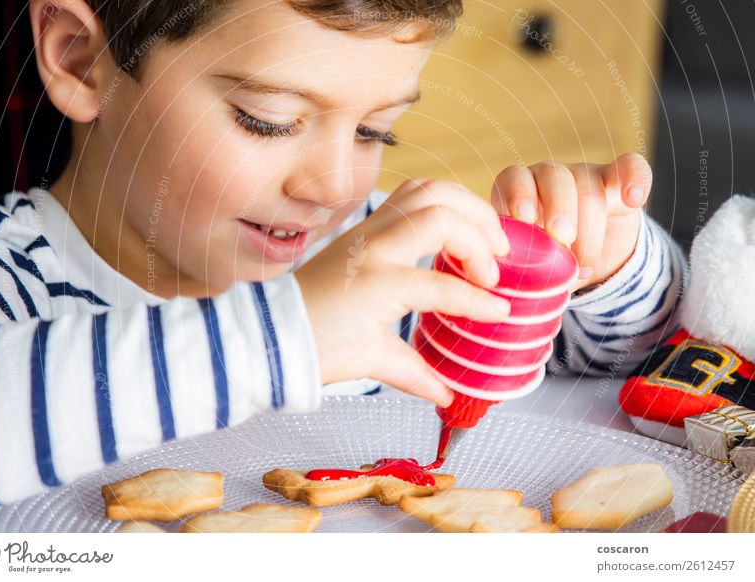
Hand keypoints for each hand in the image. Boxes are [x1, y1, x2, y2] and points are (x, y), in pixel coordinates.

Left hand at [295, 178, 511, 406]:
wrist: (275, 329)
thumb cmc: (316, 346)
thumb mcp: (370, 361)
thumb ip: (415, 373)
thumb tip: (446, 393)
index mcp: (377, 285)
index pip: (443, 285)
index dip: (479, 301)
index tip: (499, 312)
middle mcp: (374, 247)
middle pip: (441, 216)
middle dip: (481, 236)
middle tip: (499, 265)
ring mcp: (367, 230)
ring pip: (427, 191)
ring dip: (466, 207)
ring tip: (486, 236)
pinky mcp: (364, 225)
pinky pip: (409, 195)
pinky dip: (441, 201)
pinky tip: (455, 225)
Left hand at [491, 153, 651, 289]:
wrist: (584, 263)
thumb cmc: (546, 264)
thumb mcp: (530, 267)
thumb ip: (520, 268)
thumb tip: (513, 288)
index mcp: (517, 193)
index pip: (514, 178)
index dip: (519, 195)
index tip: (526, 218)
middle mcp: (547, 177)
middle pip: (554, 177)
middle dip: (559, 209)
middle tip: (562, 239)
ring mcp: (583, 175)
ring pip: (588, 185)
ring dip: (589, 226)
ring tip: (585, 264)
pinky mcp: (617, 180)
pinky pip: (629, 167)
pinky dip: (634, 179)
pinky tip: (633, 199)